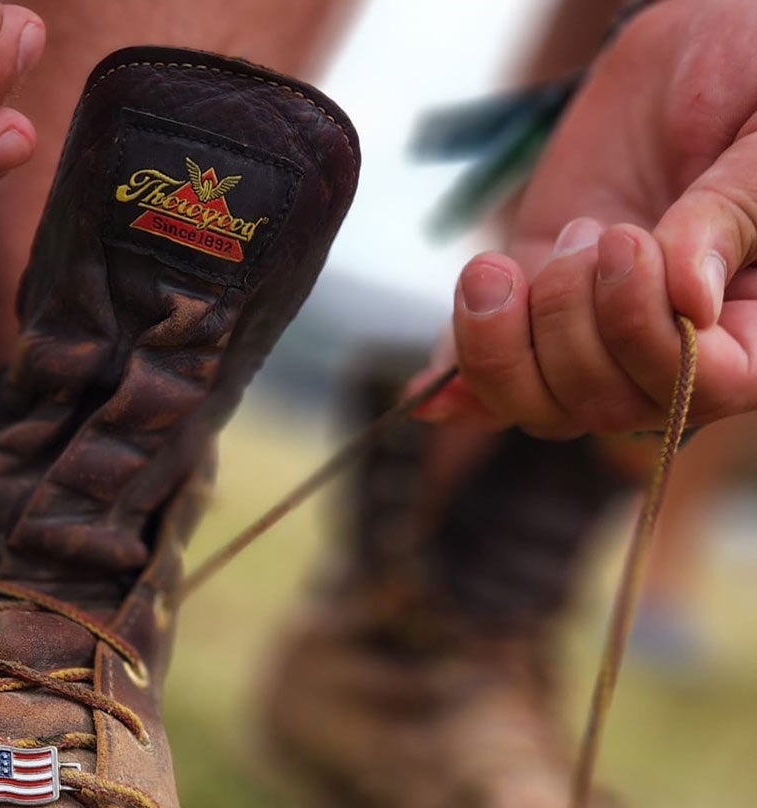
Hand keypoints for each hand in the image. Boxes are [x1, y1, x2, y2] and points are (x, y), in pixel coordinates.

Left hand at [419, 0, 756, 435]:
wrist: (681, 54)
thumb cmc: (750, 79)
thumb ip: (732, 213)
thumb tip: (688, 303)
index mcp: (754, 317)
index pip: (707, 385)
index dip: (653, 338)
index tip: (628, 245)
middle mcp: (677, 351)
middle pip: (608, 404)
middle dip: (574, 320)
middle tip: (591, 231)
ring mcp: (600, 345)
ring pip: (542, 406)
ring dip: (507, 344)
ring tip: (504, 267)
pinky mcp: (536, 324)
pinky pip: (492, 393)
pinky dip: (459, 387)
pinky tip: (429, 389)